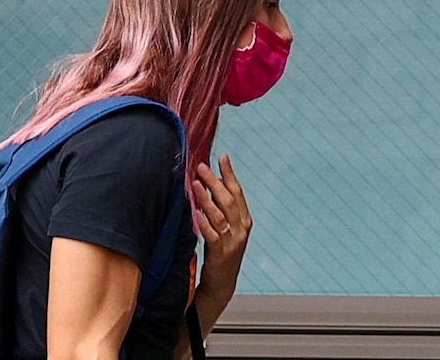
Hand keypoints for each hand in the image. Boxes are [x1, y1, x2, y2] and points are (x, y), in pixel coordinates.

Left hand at [192, 154, 252, 304]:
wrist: (222, 283)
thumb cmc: (221, 251)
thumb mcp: (226, 227)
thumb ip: (222, 207)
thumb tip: (213, 181)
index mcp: (244, 220)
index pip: (238, 192)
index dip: (230, 174)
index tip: (223, 157)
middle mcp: (241, 229)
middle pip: (228, 200)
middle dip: (215, 181)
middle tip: (201, 167)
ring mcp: (232, 242)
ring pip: (220, 216)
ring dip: (207, 199)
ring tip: (196, 184)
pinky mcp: (220, 254)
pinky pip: (212, 236)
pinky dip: (204, 223)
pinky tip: (195, 213)